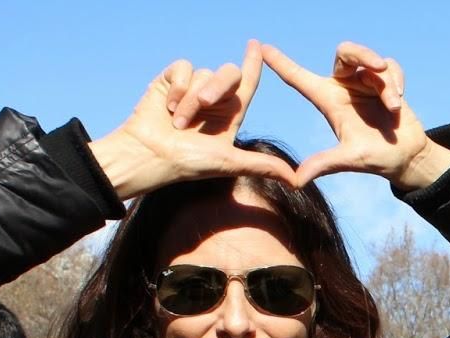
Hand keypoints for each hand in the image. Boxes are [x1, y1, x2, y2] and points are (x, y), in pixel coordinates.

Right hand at [90, 40, 294, 198]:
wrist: (151, 157)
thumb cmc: (189, 164)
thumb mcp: (230, 164)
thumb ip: (263, 166)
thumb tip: (298, 181)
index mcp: (230, 115)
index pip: (247, 84)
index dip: (253, 63)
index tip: (257, 45)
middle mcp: (213, 100)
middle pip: (228, 74)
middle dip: (216, 87)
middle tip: (203, 104)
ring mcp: (191, 89)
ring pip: (203, 74)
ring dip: (191, 99)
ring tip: (179, 122)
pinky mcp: (170, 81)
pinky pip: (183, 68)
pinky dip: (178, 87)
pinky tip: (168, 106)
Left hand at [263, 42, 449, 189]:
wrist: (407, 158)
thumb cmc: (376, 158)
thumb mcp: (348, 160)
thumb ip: (324, 164)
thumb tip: (296, 182)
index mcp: (329, 101)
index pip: (300, 78)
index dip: (282, 63)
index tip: (263, 48)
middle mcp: (345, 88)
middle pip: (345, 52)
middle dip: (362, 53)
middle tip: (377, 67)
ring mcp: (366, 84)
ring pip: (371, 60)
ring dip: (386, 82)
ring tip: (394, 106)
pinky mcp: (386, 83)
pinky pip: (390, 68)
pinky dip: (396, 83)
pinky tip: (398, 104)